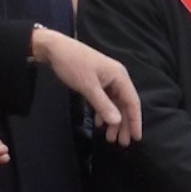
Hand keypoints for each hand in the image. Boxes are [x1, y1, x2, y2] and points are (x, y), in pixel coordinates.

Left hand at [32, 28, 142, 145]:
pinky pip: (105, 100)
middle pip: (125, 104)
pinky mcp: (97, 81)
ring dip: (113, 120)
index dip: (135, 120)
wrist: (54, 48)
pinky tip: (100, 122)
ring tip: (110, 138)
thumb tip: (117, 121)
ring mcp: (107, 79)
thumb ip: (103, 105)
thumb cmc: (73, 64)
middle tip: (122, 143)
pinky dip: (103, 112)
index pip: (132, 102)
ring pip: (115, 104)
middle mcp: (117, 78)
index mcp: (119, 76)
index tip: (136, 138)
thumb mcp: (88, 87)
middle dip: (124, 124)